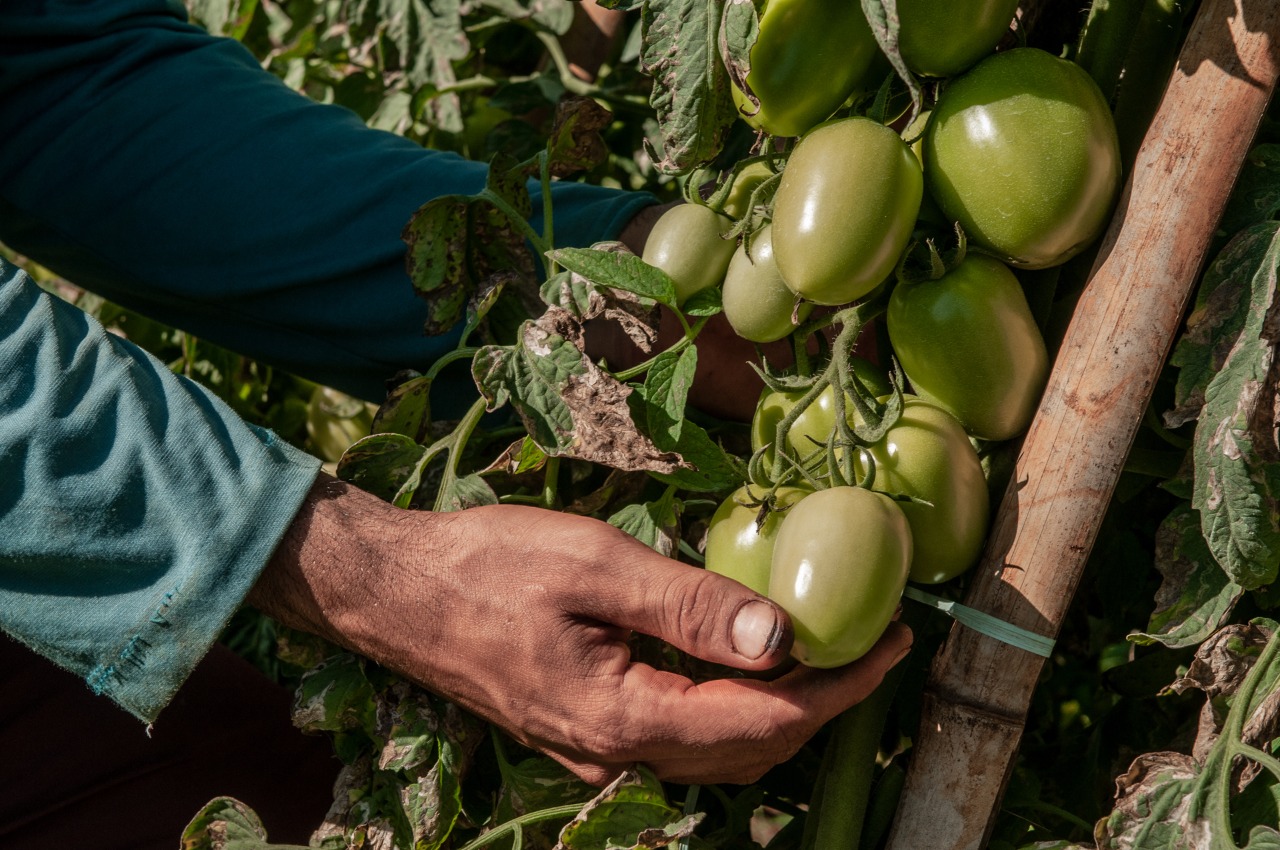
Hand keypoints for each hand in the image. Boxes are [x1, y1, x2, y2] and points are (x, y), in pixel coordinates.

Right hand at [252, 475, 912, 784]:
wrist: (392, 591)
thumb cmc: (485, 565)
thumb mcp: (594, 565)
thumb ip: (690, 607)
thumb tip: (785, 640)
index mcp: (624, 717)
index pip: (764, 723)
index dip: (839, 687)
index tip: (893, 641)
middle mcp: (615, 754)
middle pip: (749, 751)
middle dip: (823, 704)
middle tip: (873, 644)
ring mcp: (595, 751)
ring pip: (716, 753)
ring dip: (780, 711)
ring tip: (826, 655)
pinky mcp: (582, 731)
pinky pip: (679, 738)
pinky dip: (730, 710)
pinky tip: (743, 666)